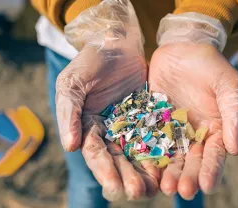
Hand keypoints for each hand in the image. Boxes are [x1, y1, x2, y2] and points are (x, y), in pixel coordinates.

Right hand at [55, 0, 158, 200]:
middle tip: (139, 193)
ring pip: (138, 153)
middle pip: (119, 159)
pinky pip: (156, 136)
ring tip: (156, 188)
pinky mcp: (149, 117)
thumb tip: (70, 147)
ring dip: (145, 171)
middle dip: (128, 177)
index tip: (115, 187)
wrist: (116, 44)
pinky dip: (160, 152)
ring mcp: (131, 125)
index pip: (96, 153)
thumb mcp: (72, 84)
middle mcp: (110, 131)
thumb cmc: (90, 62)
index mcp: (88, 127)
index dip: (104, 171)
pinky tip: (169, 165)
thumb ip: (69, 113)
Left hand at [149, 43, 237, 199]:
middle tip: (182, 190)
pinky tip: (144, 168)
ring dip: (168, 173)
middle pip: (191, 161)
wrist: (183, 48)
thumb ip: (234, 115)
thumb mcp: (228, 85)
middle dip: (188, 177)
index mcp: (215, 129)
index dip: (211, 170)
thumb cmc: (210, 65)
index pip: (215, 155)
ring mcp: (172, 130)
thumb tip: (236, 150)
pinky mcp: (153, 122)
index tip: (206, 186)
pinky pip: (150, 141)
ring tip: (164, 186)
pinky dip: (148, 155)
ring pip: (170, 157)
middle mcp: (193, 135)